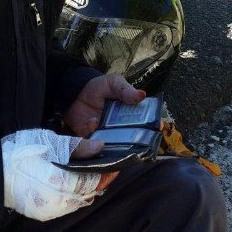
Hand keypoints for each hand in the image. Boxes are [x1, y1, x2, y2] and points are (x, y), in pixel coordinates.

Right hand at [1, 129, 110, 220]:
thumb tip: (101, 147)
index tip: (115, 165)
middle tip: (103, 168)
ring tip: (88, 174)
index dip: (107, 173)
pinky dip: (71, 195)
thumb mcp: (51, 143)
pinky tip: (69, 183)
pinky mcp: (42, 213)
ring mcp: (51, 210)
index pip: (95, 182)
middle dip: (98, 181)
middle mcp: (60, 202)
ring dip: (85, 189)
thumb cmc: (21, 153)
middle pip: (88, 193)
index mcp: (64, 184)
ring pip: (77, 201)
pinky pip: (65, 205)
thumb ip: (78, 147)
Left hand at [65, 73, 144, 191]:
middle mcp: (123, 129)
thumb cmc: (98, 88)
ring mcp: (109, 137)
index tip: (158, 127)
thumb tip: (142, 95)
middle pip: (134, 140)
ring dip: (113, 143)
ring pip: (116, 147)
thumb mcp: (113, 83)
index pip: (146, 124)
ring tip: (107, 130)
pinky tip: (92, 123)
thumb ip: (125, 90)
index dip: (154, 127)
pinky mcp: (94, 142)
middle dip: (135, 142)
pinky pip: (96, 148)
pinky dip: (94, 141)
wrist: (74, 95)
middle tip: (129, 135)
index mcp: (131, 115)